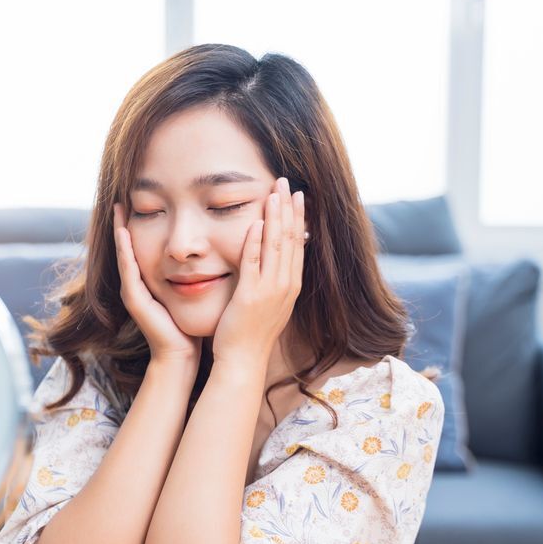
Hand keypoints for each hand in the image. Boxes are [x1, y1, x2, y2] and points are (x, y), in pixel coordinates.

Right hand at [113, 202, 202, 363]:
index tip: (139, 201)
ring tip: (118, 208)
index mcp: (150, 281)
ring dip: (120, 231)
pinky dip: (125, 250)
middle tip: (121, 198)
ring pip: (125, 254)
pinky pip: (128, 269)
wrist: (181, 355)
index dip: (141, 225)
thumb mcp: (191, 292)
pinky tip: (124, 232)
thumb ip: (193, 274)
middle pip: (128, 247)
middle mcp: (137, 284)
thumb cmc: (189, 326)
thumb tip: (211, 253)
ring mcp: (133, 291)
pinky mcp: (135, 299)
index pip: (142, 246)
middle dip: (123, 223)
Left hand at [212, 177, 306, 367]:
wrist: (243, 361)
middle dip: (289, 208)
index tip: (297, 195)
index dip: (298, 217)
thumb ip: (273, 279)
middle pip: (291, 239)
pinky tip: (257, 222)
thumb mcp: (270, 302)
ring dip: (276, 217)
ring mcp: (270, 291)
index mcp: (291, 286)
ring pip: (276, 246)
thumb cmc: (251, 333)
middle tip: (286, 182)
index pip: (298, 244)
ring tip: (274, 192)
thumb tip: (275, 258)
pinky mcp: (250, 296)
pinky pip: (254, 263)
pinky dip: (256, 242)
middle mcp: (285, 286)